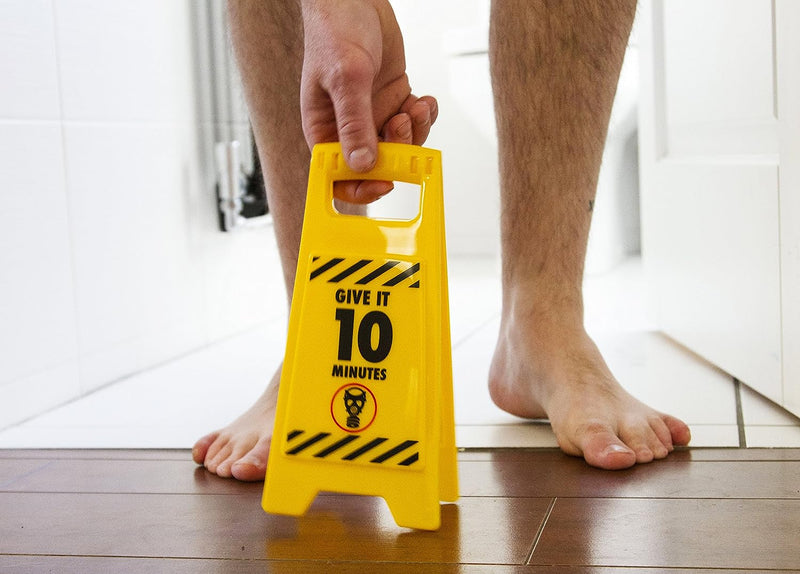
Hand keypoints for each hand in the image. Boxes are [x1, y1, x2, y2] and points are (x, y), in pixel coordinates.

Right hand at [300, 0, 437, 202]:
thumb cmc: (334, 31)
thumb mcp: (345, 78)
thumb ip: (354, 123)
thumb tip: (361, 165)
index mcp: (324, 129)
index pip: (336, 176)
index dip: (359, 188)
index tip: (384, 182)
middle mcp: (347, 127)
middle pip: (375, 164)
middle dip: (396, 151)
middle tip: (402, 123)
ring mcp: (372, 114)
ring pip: (399, 145)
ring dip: (414, 132)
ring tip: (414, 106)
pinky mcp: (392, 100)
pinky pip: (413, 123)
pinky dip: (424, 116)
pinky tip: (424, 99)